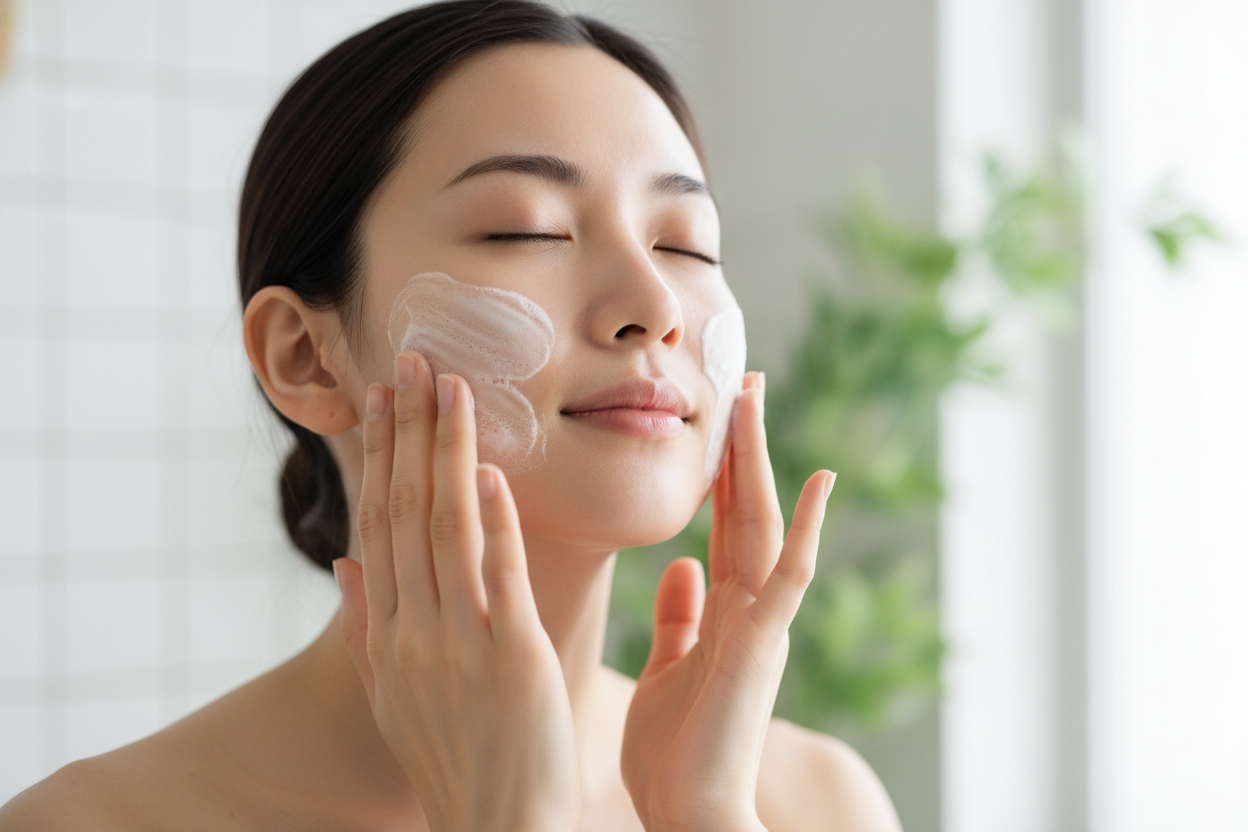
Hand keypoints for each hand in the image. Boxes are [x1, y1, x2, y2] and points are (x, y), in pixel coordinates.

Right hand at [334, 353, 579, 831]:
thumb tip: (343, 566)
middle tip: (416, 363)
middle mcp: (413, 630)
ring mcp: (459, 643)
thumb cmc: (451, 763)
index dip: (381, 458)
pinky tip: (493, 472)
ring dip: (447, 454)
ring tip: (452, 389)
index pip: (380, 526)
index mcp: (388, 635)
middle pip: (406, 513)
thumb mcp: (391, 700)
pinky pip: (498, 578)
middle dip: (409, 434)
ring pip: (446, 529)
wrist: (496, 831)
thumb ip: (365, 630)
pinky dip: (494, 523)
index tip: (384, 401)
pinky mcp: (511, 658)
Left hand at [620, 373, 834, 831]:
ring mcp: (761, 623)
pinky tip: (817, 480)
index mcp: (725, 609)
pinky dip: (805, 529)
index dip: (722, 467)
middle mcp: (749, 606)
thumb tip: (683, 564)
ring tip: (753, 395)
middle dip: (742, 443)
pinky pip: (789, 577)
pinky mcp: (763, 645)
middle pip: (747, 507)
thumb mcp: (668, 667)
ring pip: (765, 524)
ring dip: (759, 459)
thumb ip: (681, 616)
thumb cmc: (675, 753)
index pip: (724, 520)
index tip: (719, 414)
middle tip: (742, 377)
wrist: (689, 816)